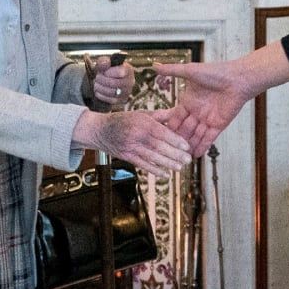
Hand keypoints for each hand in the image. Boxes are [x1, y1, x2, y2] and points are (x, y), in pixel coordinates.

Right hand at [72, 109, 190, 177]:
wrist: (100, 130)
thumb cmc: (124, 119)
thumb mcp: (142, 113)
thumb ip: (160, 115)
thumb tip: (177, 113)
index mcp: (142, 123)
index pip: (162, 133)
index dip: (175, 140)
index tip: (187, 146)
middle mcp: (137, 136)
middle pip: (159, 147)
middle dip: (175, 154)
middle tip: (188, 159)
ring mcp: (131, 147)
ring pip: (152, 157)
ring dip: (167, 164)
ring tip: (180, 168)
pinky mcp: (127, 157)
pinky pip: (142, 165)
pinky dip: (154, 171)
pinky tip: (165, 175)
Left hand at [91, 56, 133, 105]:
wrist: (106, 80)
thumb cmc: (107, 71)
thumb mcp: (104, 63)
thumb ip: (104, 61)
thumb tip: (105, 63)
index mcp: (128, 70)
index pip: (121, 72)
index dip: (109, 72)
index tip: (103, 72)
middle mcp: (130, 81)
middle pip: (115, 83)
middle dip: (102, 80)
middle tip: (97, 78)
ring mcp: (127, 92)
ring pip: (112, 92)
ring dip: (101, 88)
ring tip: (96, 84)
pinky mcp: (122, 100)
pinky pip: (111, 100)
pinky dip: (102, 95)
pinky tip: (98, 91)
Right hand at [154, 60, 251, 156]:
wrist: (238, 79)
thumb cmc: (216, 72)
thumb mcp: (190, 71)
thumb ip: (172, 70)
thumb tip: (154, 66)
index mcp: (188, 100)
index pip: (175, 117)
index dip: (168, 126)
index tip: (157, 136)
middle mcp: (196, 111)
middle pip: (184, 129)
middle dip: (176, 140)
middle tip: (166, 152)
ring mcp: (207, 119)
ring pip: (195, 136)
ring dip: (188, 146)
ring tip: (178, 158)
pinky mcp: (218, 125)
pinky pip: (208, 138)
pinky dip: (202, 147)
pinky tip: (194, 156)